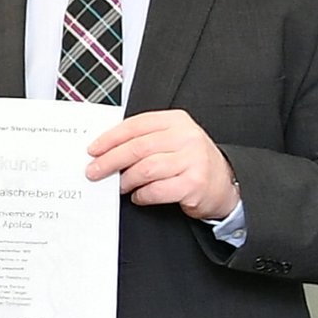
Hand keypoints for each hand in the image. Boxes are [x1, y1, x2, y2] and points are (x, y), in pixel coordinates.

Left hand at [86, 109, 237, 219]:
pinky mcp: (194, 184)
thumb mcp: (172, 140)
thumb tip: (106, 149)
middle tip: (94, 171)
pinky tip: (138, 196)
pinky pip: (157, 190)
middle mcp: (186, 137)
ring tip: (118, 186)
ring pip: (145, 169)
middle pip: (138, 147)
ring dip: (126, 180)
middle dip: (110, 160)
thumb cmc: (191, 161)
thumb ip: (145, 139)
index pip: (136, 125)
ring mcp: (192, 160)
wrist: (224, 183)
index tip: (93, 149)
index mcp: (176, 121)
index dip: (111, 138)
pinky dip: (142, 195)